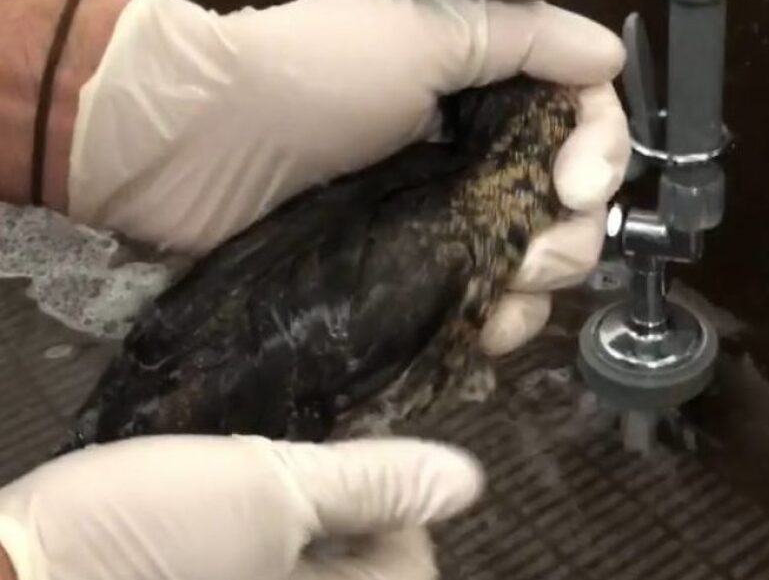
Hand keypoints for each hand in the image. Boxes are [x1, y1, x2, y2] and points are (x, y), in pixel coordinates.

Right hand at [0, 435, 482, 579]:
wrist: (14, 578)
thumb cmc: (146, 542)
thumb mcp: (268, 492)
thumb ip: (370, 485)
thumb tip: (467, 479)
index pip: (412, 564)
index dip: (394, 505)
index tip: (350, 457)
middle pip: (361, 565)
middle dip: (347, 508)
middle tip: (300, 462)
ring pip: (305, 559)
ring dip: (300, 516)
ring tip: (260, 472)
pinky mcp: (205, 578)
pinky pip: (259, 561)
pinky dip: (259, 531)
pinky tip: (223, 498)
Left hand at [69, 0, 629, 353]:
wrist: (196, 148)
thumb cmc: (311, 77)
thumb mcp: (419, 32)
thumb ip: (522, 37)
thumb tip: (613, 51)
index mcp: (486, 86)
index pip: (582, 115)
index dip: (601, 150)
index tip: (575, 186)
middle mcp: (476, 151)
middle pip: (571, 199)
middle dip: (571, 234)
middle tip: (531, 255)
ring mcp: (444, 216)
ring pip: (534, 258)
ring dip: (539, 285)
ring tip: (502, 297)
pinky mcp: (410, 272)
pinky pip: (481, 303)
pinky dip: (495, 321)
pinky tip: (484, 331)